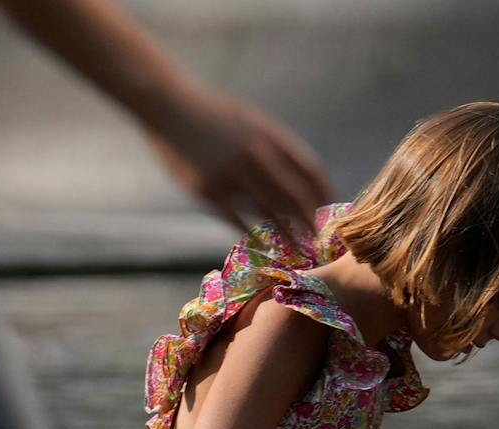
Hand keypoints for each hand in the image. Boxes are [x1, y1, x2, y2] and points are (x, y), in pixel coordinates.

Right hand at [146, 87, 333, 234]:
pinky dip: (254, 235)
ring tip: (299, 250)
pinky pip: (238, 220)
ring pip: (270, 213)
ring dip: (287, 235)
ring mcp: (232, 174)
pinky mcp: (209, 190)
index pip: (310, 169)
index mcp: (270, 135)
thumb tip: (296, 175)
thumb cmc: (212, 115)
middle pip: (295, 196)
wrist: (170, 107)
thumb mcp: (249, 121)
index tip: (329, 208)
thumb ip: (272, 146)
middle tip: (319, 238)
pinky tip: (264, 246)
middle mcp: (256, 155)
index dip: (323, 192)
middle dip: (311, 220)